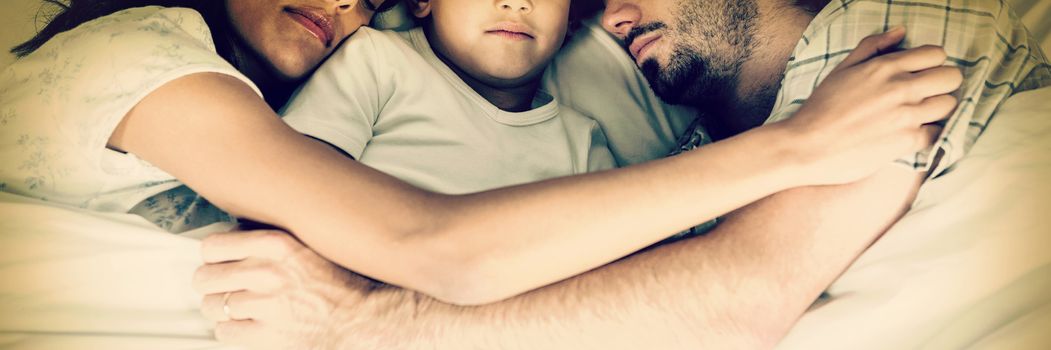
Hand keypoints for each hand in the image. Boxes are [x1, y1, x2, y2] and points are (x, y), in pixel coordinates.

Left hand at [192, 229, 373, 349]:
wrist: (359, 316)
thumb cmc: (337, 283)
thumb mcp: (304, 245)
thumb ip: (268, 240)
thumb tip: (232, 238)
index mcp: (276, 244)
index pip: (212, 246)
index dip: (212, 257)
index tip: (218, 262)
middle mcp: (267, 271)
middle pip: (205, 278)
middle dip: (211, 284)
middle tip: (223, 287)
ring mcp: (265, 305)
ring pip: (212, 306)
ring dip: (221, 309)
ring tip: (238, 307)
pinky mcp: (266, 335)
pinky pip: (224, 332)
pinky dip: (230, 330)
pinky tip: (245, 324)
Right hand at [779, 27, 962, 184]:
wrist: (806, 147)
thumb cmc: (820, 108)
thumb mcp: (841, 69)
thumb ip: (872, 47)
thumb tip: (901, 32)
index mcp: (885, 67)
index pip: (936, 54)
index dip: (932, 63)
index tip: (921, 73)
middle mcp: (900, 88)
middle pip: (951, 77)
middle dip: (942, 84)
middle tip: (925, 94)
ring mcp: (907, 115)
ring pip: (949, 104)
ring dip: (937, 109)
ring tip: (919, 114)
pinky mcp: (907, 142)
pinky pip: (938, 132)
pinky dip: (929, 133)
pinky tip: (911, 133)